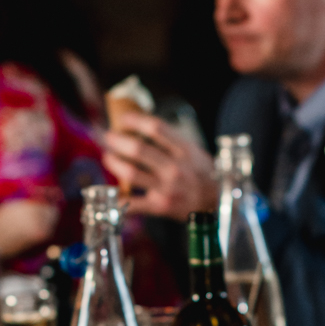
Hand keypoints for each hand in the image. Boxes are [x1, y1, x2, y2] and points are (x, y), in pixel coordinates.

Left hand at [102, 111, 218, 220]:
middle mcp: (174, 169)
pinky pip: (134, 203)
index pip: (155, 128)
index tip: (123, 119)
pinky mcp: (160, 206)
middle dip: (116, 140)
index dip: (134, 120)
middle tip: (108, 137)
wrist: (215, 203)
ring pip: (131, 173)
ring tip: (109, 158)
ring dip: (114, 163)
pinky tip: (112, 194)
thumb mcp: (194, 151)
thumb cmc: (203, 176)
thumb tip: (141, 126)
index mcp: (184, 151)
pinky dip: (119, 199)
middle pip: (138, 149)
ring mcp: (166, 188)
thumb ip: (171, 140)